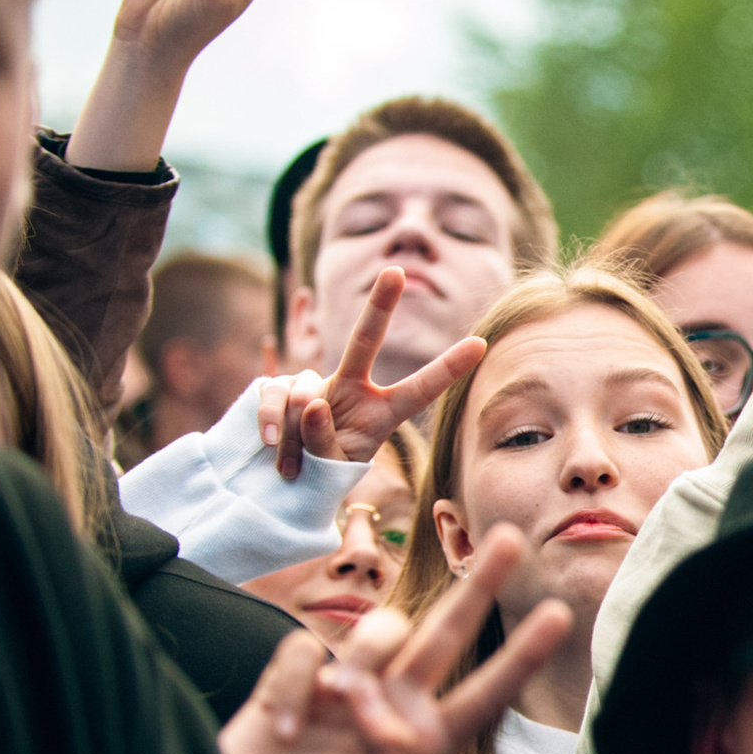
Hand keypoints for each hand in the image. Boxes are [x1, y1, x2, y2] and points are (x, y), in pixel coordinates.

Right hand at [218, 526, 566, 753]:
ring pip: (377, 634)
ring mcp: (341, 692)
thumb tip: (397, 724)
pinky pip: (305, 651)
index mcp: (423, 745)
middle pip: (445, 634)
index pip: (484, 694)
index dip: (520, 656)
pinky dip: (297, 685)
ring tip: (336, 709)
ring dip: (363, 664)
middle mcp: (391, 708)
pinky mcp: (290, 683)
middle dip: (479, 587)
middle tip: (511, 538)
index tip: (560, 616)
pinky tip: (284, 731)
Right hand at [256, 267, 484, 476]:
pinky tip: (271, 444)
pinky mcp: (279, 384)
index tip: (481, 345)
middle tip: (396, 271)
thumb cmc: (320, 476)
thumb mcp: (332, 470)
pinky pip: (274, 395)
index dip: (447, 369)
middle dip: (379, 304)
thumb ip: (325, 443)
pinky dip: (271, 422)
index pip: (419, 390)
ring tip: (291, 464)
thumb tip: (313, 404)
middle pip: (365, 339)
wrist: (281, 481)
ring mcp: (315, 383)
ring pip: (306, 394)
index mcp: (382, 413)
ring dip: (295, 435)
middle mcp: (352, 388)